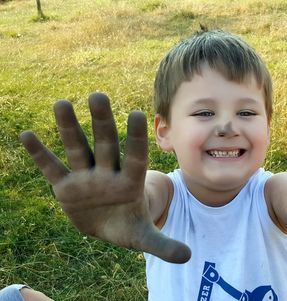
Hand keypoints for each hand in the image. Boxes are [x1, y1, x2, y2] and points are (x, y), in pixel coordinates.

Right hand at [20, 92, 190, 262]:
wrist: (108, 225)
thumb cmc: (129, 225)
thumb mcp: (143, 237)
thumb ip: (162, 244)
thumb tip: (188, 257)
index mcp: (129, 183)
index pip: (134, 157)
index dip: (135, 138)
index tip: (137, 113)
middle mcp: (107, 174)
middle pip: (104, 145)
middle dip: (102, 122)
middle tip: (98, 95)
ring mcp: (85, 178)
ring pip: (77, 149)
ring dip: (69, 128)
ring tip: (62, 103)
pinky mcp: (65, 186)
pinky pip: (51, 168)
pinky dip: (39, 154)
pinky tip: (26, 135)